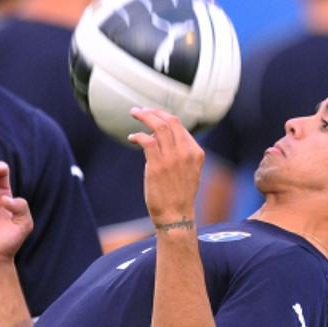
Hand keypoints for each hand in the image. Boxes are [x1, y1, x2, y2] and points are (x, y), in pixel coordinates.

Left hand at [126, 108, 203, 228]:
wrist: (176, 216)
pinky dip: (137, 135)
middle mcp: (186, 152)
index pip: (180, 126)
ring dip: (144, 116)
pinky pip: (146, 140)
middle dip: (154, 111)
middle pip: (171, 121)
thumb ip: (181, 155)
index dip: (164, 117)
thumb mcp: (189, 172)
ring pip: (158, 126)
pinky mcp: (157, 165)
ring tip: (134, 113)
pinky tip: (131, 137)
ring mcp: (172, 158)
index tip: (152, 115)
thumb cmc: (179, 196)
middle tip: (140, 110)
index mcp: (196, 153)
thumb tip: (161, 139)